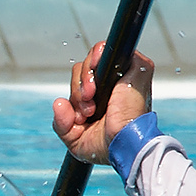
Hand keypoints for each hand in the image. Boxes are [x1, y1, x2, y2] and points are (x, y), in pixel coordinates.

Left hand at [52, 42, 156, 164]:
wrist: (125, 146)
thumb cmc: (109, 146)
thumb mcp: (76, 139)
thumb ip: (62, 123)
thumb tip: (58, 103)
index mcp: (103, 97)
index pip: (80, 82)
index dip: (75, 95)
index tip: (79, 117)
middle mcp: (114, 83)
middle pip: (82, 70)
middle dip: (77, 92)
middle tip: (87, 112)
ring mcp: (125, 73)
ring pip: (91, 60)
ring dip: (83, 83)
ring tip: (91, 104)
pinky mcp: (136, 66)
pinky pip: (107, 49)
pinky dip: (94, 63)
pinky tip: (94, 86)